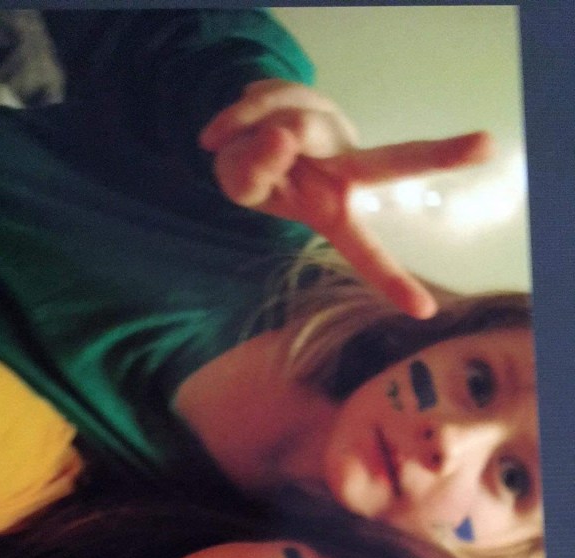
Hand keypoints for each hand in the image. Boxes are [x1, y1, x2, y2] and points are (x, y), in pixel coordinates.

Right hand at [200, 80, 493, 318]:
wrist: (244, 128)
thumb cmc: (255, 174)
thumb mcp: (244, 190)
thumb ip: (255, 175)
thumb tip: (282, 136)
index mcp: (333, 211)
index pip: (365, 251)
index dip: (392, 281)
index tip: (425, 312)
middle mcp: (345, 170)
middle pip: (393, 163)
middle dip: (440, 155)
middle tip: (485, 145)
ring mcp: (333, 131)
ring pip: (291, 131)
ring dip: (247, 142)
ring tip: (230, 149)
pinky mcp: (313, 98)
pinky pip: (265, 104)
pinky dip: (234, 120)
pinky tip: (220, 133)